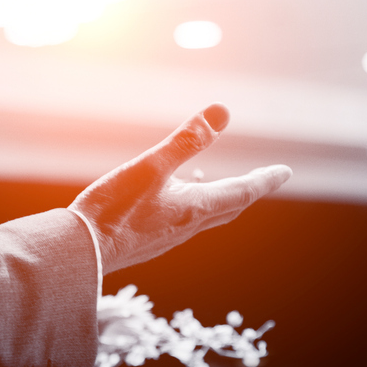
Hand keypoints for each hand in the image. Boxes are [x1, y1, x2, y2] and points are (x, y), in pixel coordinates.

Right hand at [70, 103, 291, 273]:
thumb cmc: (113, 210)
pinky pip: (184, 221)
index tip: (285, 171)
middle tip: (265, 178)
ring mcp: (169, 237)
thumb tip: (222, 111)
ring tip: (221, 182)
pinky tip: (174, 197)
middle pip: (229, 206)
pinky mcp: (150, 242)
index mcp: (194, 208)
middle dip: (248, 189)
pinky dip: (194, 205)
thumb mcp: (150, 167)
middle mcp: (187, 226)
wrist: (81, 255)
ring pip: (207, 215)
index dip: (265, 179)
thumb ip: (186, 141)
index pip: (242, 192)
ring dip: (221, 197)